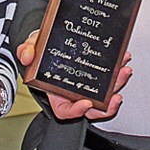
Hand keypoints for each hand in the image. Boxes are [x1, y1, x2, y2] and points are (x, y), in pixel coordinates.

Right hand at [16, 30, 131, 120]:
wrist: (50, 38)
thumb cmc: (40, 48)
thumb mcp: (30, 47)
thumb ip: (26, 50)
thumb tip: (28, 56)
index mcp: (55, 90)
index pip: (65, 110)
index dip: (76, 111)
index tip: (85, 104)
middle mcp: (72, 90)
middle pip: (91, 106)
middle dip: (107, 104)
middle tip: (115, 94)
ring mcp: (86, 83)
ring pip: (104, 94)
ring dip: (117, 85)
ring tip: (123, 71)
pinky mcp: (97, 73)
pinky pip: (109, 78)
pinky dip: (117, 71)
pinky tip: (122, 60)